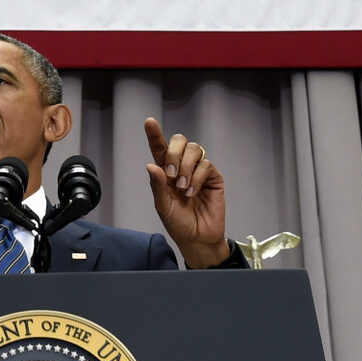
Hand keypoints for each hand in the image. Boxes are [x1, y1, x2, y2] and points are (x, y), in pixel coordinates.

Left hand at [143, 117, 228, 268]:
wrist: (197, 238)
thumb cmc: (178, 223)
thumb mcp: (163, 205)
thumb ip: (157, 185)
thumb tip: (151, 165)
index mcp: (166, 171)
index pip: (160, 148)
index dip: (155, 134)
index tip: (149, 122)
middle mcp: (182, 166)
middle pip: (179, 142)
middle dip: (174, 153)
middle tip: (170, 175)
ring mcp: (198, 170)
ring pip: (194, 149)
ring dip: (186, 167)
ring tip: (182, 188)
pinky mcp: (212, 177)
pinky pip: (206, 165)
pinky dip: (197, 177)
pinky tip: (192, 192)